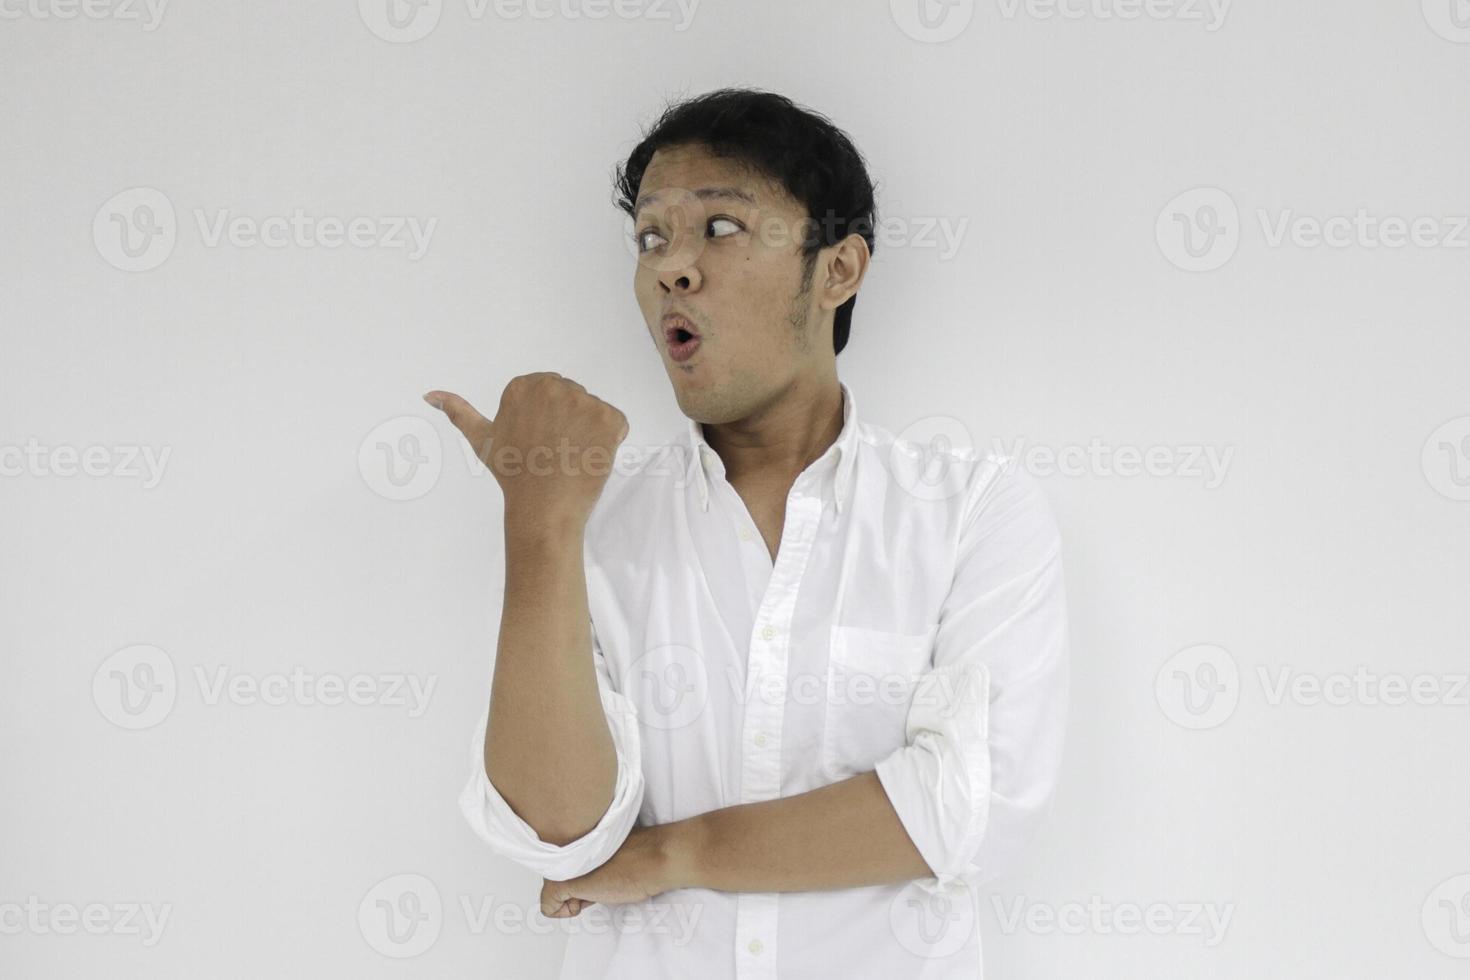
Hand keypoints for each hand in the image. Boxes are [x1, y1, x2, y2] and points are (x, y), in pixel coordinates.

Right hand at [423, 373, 628, 528]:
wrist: (543, 509)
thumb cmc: (513, 475)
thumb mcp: (482, 439)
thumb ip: (458, 411)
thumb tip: (429, 394)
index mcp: (524, 385)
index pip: (549, 393)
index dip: (548, 420)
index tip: (538, 441)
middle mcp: (553, 386)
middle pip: (573, 398)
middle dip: (569, 422)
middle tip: (554, 451)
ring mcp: (584, 402)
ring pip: (593, 411)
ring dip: (589, 432)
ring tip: (570, 455)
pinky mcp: (610, 420)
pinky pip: (616, 424)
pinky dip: (610, 442)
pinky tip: (590, 457)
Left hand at [539, 824, 689, 917]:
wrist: (655, 858)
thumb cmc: (640, 855)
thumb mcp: (607, 850)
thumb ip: (587, 855)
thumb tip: (580, 873)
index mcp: (572, 834)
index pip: (561, 861)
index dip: (579, 874)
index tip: (597, 873)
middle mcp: (560, 846)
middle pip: (554, 875)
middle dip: (573, 886)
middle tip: (599, 881)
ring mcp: (559, 864)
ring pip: (550, 890)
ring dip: (573, 896)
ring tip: (599, 886)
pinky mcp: (561, 882)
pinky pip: (548, 906)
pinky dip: (566, 911)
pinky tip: (590, 898)